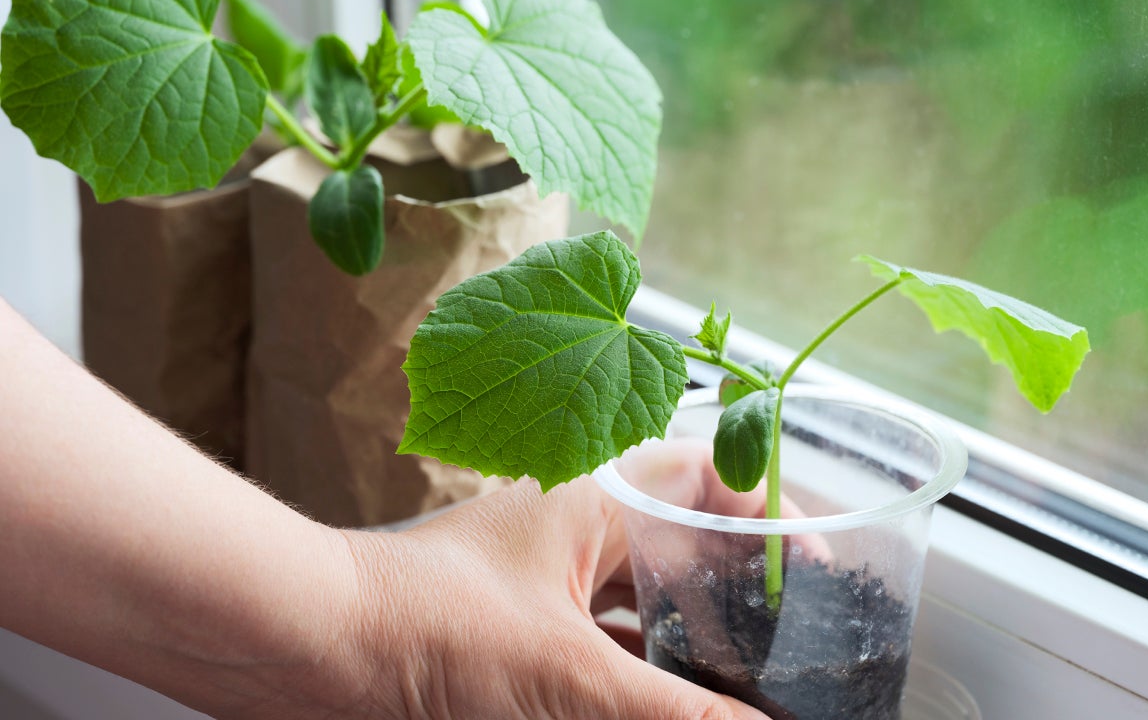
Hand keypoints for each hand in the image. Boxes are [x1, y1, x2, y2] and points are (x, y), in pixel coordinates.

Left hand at [336, 460, 771, 719]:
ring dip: (697, 652)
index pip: (710, 476)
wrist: (304, 657)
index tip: (820, 574)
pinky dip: (646, 684)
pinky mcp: (523, 639)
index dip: (772, 514)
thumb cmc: (424, 633)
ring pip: (649, 609)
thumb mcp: (569, 681)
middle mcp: (578, 531)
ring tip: (755, 693)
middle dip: (744, 600)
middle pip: (688, 550)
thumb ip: (677, 717)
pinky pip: (606, 653)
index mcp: (598, 499)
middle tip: (800, 652)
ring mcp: (549, 587)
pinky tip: (679, 716)